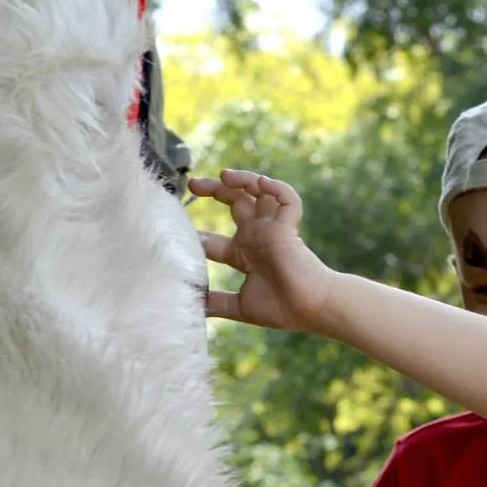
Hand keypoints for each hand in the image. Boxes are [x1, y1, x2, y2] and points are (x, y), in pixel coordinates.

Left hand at [191, 170, 336, 332]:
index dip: (195, 234)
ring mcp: (272, 229)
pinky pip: (286, 198)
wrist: (311, 310)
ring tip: (224, 175)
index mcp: (243, 254)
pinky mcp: (289, 227)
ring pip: (258, 192)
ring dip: (242, 179)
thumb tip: (191, 306)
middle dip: (214, 190)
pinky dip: (275, 187)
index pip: (213, 239)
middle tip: (193, 184)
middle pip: (234, 203)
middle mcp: (256, 237)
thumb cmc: (282, 308)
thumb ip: (216, 303)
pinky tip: (260, 184)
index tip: (175, 233)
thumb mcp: (239, 306)